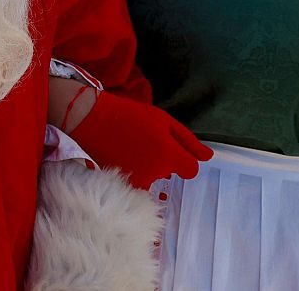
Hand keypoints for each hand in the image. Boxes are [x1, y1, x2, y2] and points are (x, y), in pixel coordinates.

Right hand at [65, 88, 212, 189]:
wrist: (90, 119)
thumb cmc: (130, 115)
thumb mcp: (163, 120)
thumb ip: (188, 141)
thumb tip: (209, 157)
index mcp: (168, 155)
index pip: (191, 170)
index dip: (185, 160)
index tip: (173, 149)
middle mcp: (155, 172)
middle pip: (169, 172)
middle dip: (163, 158)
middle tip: (145, 140)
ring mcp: (137, 180)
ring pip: (153, 176)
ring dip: (147, 164)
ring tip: (131, 145)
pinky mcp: (122, 183)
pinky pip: (137, 180)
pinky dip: (133, 169)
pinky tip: (122, 154)